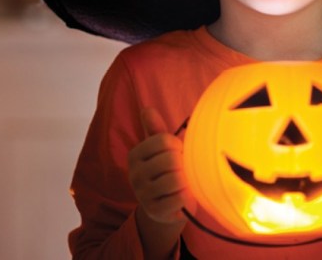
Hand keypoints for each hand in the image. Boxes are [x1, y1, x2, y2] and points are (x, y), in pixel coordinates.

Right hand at [127, 107, 194, 224]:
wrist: (168, 207)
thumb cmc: (167, 171)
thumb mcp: (161, 149)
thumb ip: (155, 129)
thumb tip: (147, 109)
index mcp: (135, 154)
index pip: (164, 141)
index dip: (178, 146)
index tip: (177, 153)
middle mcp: (134, 174)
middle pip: (171, 160)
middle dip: (183, 164)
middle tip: (182, 170)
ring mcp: (142, 195)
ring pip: (176, 180)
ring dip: (186, 181)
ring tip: (183, 183)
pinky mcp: (155, 212)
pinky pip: (180, 198)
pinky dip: (188, 196)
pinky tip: (183, 196)